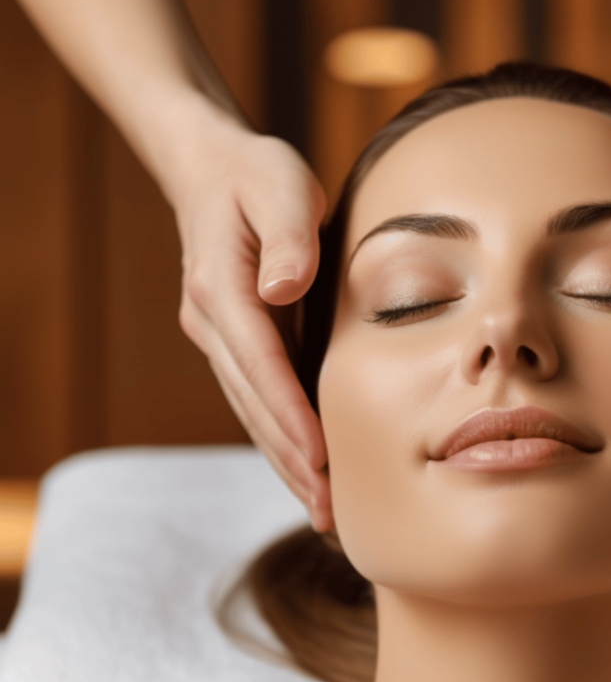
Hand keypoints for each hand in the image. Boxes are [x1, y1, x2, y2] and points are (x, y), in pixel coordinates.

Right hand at [171, 115, 331, 529]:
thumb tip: (284, 288)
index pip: (260, 365)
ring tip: (320, 510)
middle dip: (291, 461)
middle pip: (253, 405)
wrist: (211, 169)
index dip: (290, 415)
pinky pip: (255, 401)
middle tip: (328, 512)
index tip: (321, 459)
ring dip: (284, 462)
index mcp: (222, 290)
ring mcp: (216, 338)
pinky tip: (304, 469)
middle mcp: (211, 324)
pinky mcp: (231, 343)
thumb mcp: (280, 184)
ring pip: (251, 412)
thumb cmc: (256, 174)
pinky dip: (279, 438)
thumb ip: (287, 235)